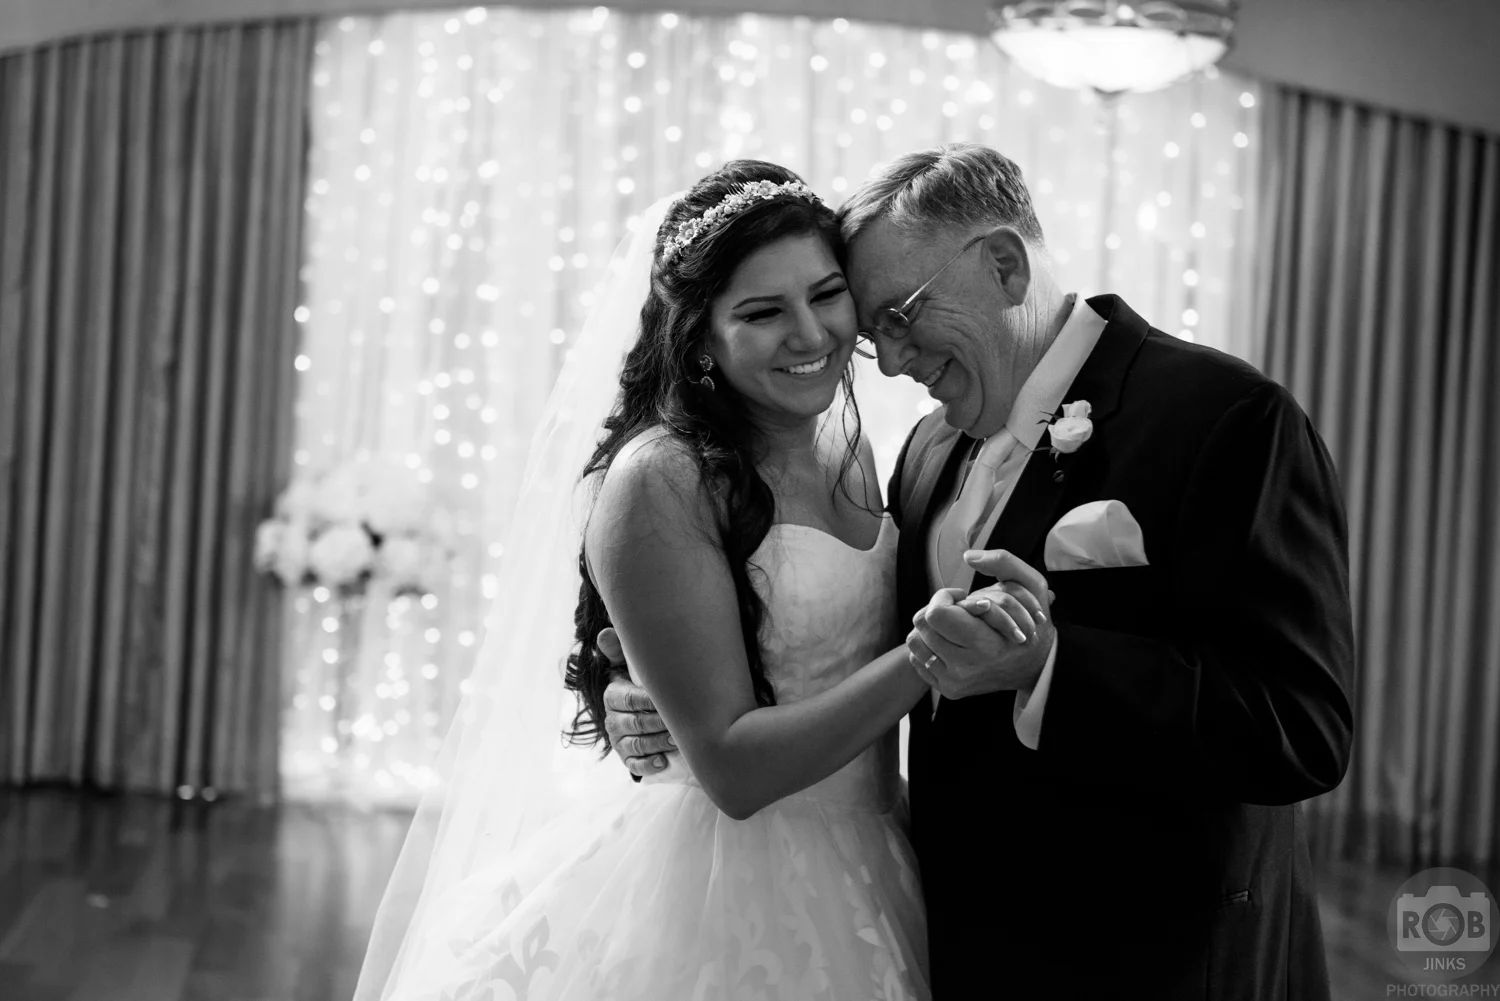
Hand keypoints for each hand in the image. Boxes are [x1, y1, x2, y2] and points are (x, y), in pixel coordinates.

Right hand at [598, 627, 676, 776]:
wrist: (647, 711)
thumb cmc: (643, 682)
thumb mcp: (631, 665)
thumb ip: (619, 650)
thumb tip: (605, 633)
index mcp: (613, 695)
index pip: (630, 698)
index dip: (649, 700)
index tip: (668, 699)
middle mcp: (613, 719)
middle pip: (636, 723)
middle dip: (659, 723)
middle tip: (681, 722)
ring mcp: (619, 741)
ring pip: (638, 744)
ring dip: (659, 742)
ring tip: (678, 739)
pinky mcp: (627, 758)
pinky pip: (635, 765)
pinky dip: (649, 765)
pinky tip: (663, 761)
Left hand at [906, 551, 1055, 698]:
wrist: (1036, 667)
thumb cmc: (1032, 622)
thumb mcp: (1032, 585)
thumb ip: (1003, 562)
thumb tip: (968, 556)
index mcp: (986, 644)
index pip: (936, 614)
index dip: (944, 597)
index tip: (961, 597)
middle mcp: (967, 668)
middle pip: (921, 624)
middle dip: (937, 609)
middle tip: (959, 611)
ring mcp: (955, 682)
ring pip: (914, 640)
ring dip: (930, 627)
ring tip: (955, 626)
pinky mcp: (948, 690)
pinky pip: (917, 658)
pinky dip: (928, 645)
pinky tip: (950, 642)